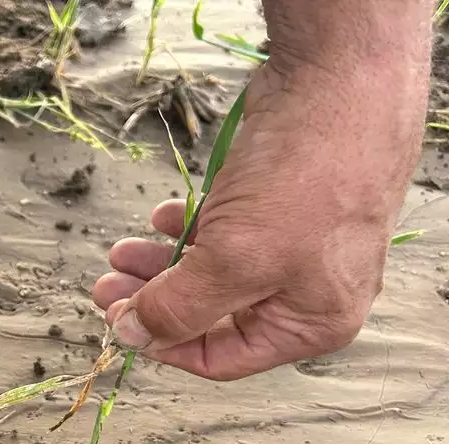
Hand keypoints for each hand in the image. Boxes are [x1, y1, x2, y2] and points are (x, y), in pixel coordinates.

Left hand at [92, 51, 426, 379]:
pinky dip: (190, 229)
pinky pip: (225, 233)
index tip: (118, 324)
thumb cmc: (303, 180)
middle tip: (105, 285)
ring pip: (214, 270)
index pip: (224, 358)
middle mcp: (310, 291)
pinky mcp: (283, 203)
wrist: (342, 80)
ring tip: (119, 251)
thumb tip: (132, 335)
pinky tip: (161, 216)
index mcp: (313, 322)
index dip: (165, 346)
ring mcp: (298, 244)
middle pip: (215, 314)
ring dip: (163, 264)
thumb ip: (178, 307)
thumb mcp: (232, 259)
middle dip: (157, 300)